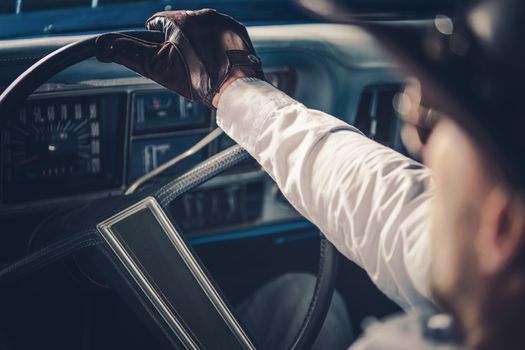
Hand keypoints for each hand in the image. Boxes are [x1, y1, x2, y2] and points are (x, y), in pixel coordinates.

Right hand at [95, 9, 262, 108]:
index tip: (164, 53)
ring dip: (199, 42)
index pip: (159, 22)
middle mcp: (203, 14)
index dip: (158, 40)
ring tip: (202, 64)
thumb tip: (102, 45)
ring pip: (202, 28)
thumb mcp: (156, 68)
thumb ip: (127, 53)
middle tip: (184, 64)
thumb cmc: (196, 81)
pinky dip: (217, 44)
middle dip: (179, 41)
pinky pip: (222, 33)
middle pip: (182, 25)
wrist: (234, 90)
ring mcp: (223, 21)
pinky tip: (217, 60)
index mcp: (180, 19)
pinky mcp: (238, 29)